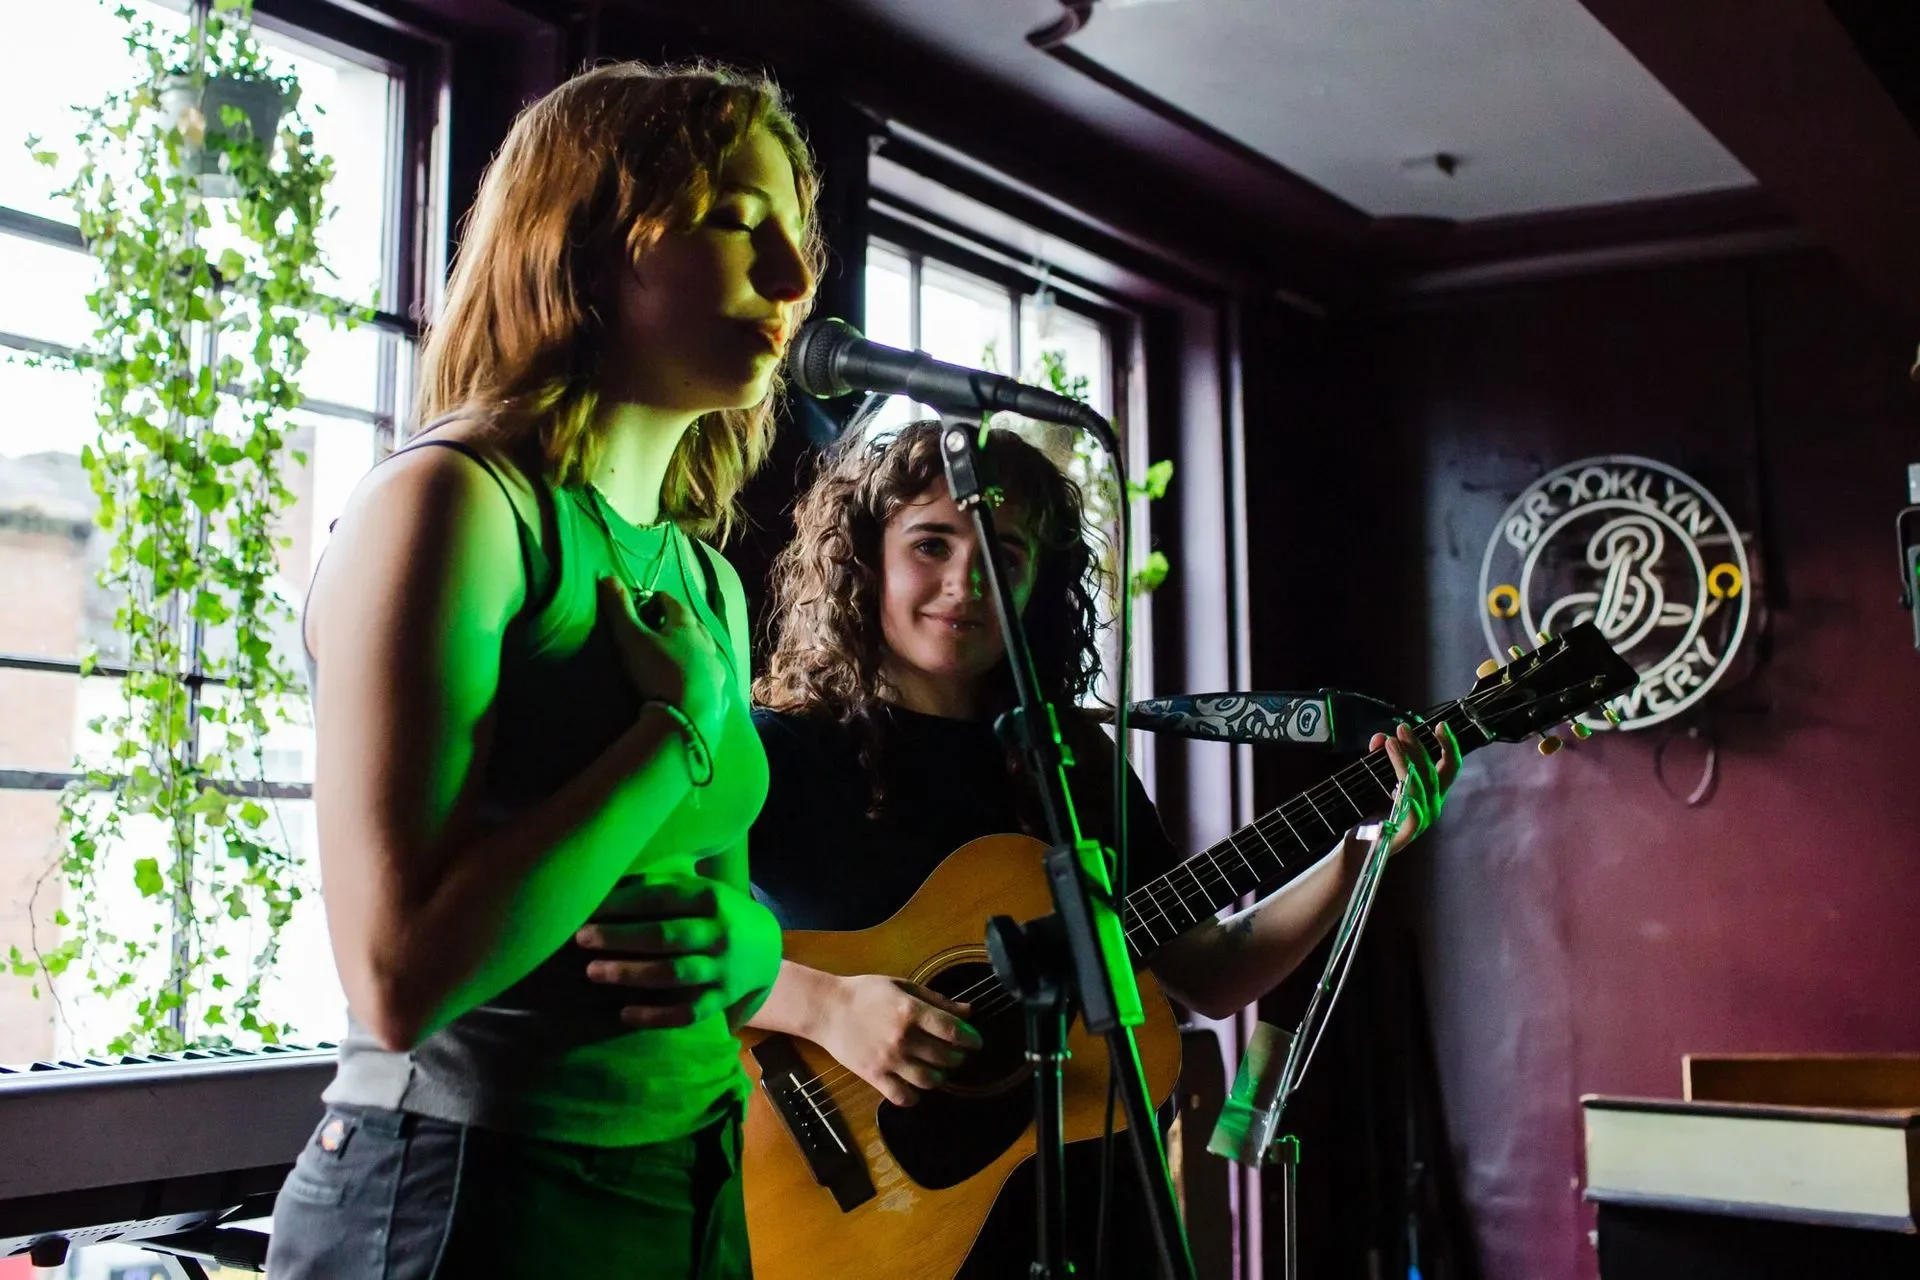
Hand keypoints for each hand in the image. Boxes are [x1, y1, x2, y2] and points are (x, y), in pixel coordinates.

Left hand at [576, 874, 781, 1030]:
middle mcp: (719, 933)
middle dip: (620, 937)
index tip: (588, 909)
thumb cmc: (718, 914)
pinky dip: (656, 1016)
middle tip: (581, 939)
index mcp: (711, 898)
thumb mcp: (701, 890)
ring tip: (594, 972)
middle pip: (665, 935)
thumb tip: (609, 884)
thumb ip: (663, 886)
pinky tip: (625, 1014)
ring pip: (674, 974)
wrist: (766, 949)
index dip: (622, 903)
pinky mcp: (721, 1000)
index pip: (661, 898)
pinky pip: (688, 1012)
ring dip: (631, 973)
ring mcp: (722, 969)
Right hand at [596, 577, 729, 741]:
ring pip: (704, 651)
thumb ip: (619, 609)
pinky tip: (691, 685)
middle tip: (656, 632)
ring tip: (673, 658)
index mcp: (686, 625)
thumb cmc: (657, 672)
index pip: (671, 602)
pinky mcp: (719, 693)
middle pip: (692, 624)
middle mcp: (706, 642)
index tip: (641, 610)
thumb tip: (607, 576)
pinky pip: (710, 677)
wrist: (687, 718)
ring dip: (690, 649)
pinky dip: (700, 675)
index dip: (654, 601)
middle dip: (675, 624)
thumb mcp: (631, 639)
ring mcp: (715, 668)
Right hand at [813, 973, 982, 1107]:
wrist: (827, 1009)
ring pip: (928, 1080)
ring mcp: (888, 1060)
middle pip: (944, 1057)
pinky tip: (915, 1087)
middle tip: (956, 1054)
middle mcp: (902, 1038)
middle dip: (957, 1057)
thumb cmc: (866, 993)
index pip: (952, 1030)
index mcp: (910, 1011)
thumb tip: (968, 1012)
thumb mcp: (902, 986)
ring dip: (939, 1077)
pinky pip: (902, 1097)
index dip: (970, 1039)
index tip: (975, 1042)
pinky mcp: (874, 1076)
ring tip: (938, 1069)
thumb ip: (936, 1001)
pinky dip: (914, 1096)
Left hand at [1363, 720, 1459, 855]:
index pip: (1450, 766)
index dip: (1449, 746)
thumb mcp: (1379, 777)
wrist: (1362, 844)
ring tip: (1390, 743)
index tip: (1441, 725)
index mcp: (1432, 792)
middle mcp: (1433, 805)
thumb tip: (1380, 736)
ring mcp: (1422, 820)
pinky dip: (1409, 798)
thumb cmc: (1375, 810)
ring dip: (1405, 762)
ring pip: (1419, 786)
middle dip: (1418, 747)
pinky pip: (1413, 814)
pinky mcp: (1408, 833)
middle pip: (1431, 772)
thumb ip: (1382, 756)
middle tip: (1402, 728)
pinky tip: (1398, 786)